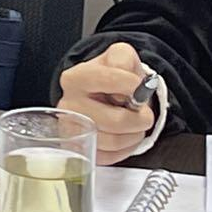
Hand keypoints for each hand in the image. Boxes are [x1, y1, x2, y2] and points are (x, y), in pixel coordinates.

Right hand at [56, 42, 156, 164]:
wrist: (103, 95)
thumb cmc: (112, 77)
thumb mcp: (119, 55)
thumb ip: (123, 58)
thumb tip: (129, 82)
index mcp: (74, 78)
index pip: (108, 80)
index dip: (132, 85)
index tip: (140, 87)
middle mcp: (68, 105)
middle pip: (114, 120)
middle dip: (139, 118)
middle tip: (144, 113)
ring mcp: (72, 130)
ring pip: (113, 142)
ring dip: (135, 134)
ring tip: (135, 125)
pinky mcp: (80, 150)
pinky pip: (109, 157)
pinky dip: (125, 149)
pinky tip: (126, 136)